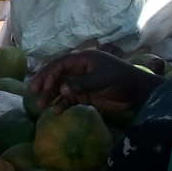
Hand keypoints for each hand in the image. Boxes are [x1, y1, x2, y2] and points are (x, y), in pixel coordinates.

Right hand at [29, 49, 160, 116]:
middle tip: (33, 93)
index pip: (61, 64)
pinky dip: (62, 104)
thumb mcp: (101, 80)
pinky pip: (70, 98)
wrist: (137, 92)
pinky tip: (56, 111)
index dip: (49, 74)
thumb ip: (81, 84)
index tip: (42, 86)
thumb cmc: (121, 80)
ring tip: (41, 106)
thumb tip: (61, 89)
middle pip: (57, 74)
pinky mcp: (86, 94)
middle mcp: (80, 69)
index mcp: (83, 59)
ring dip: (51, 95)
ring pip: (61, 87)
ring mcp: (82, 82)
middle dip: (45, 83)